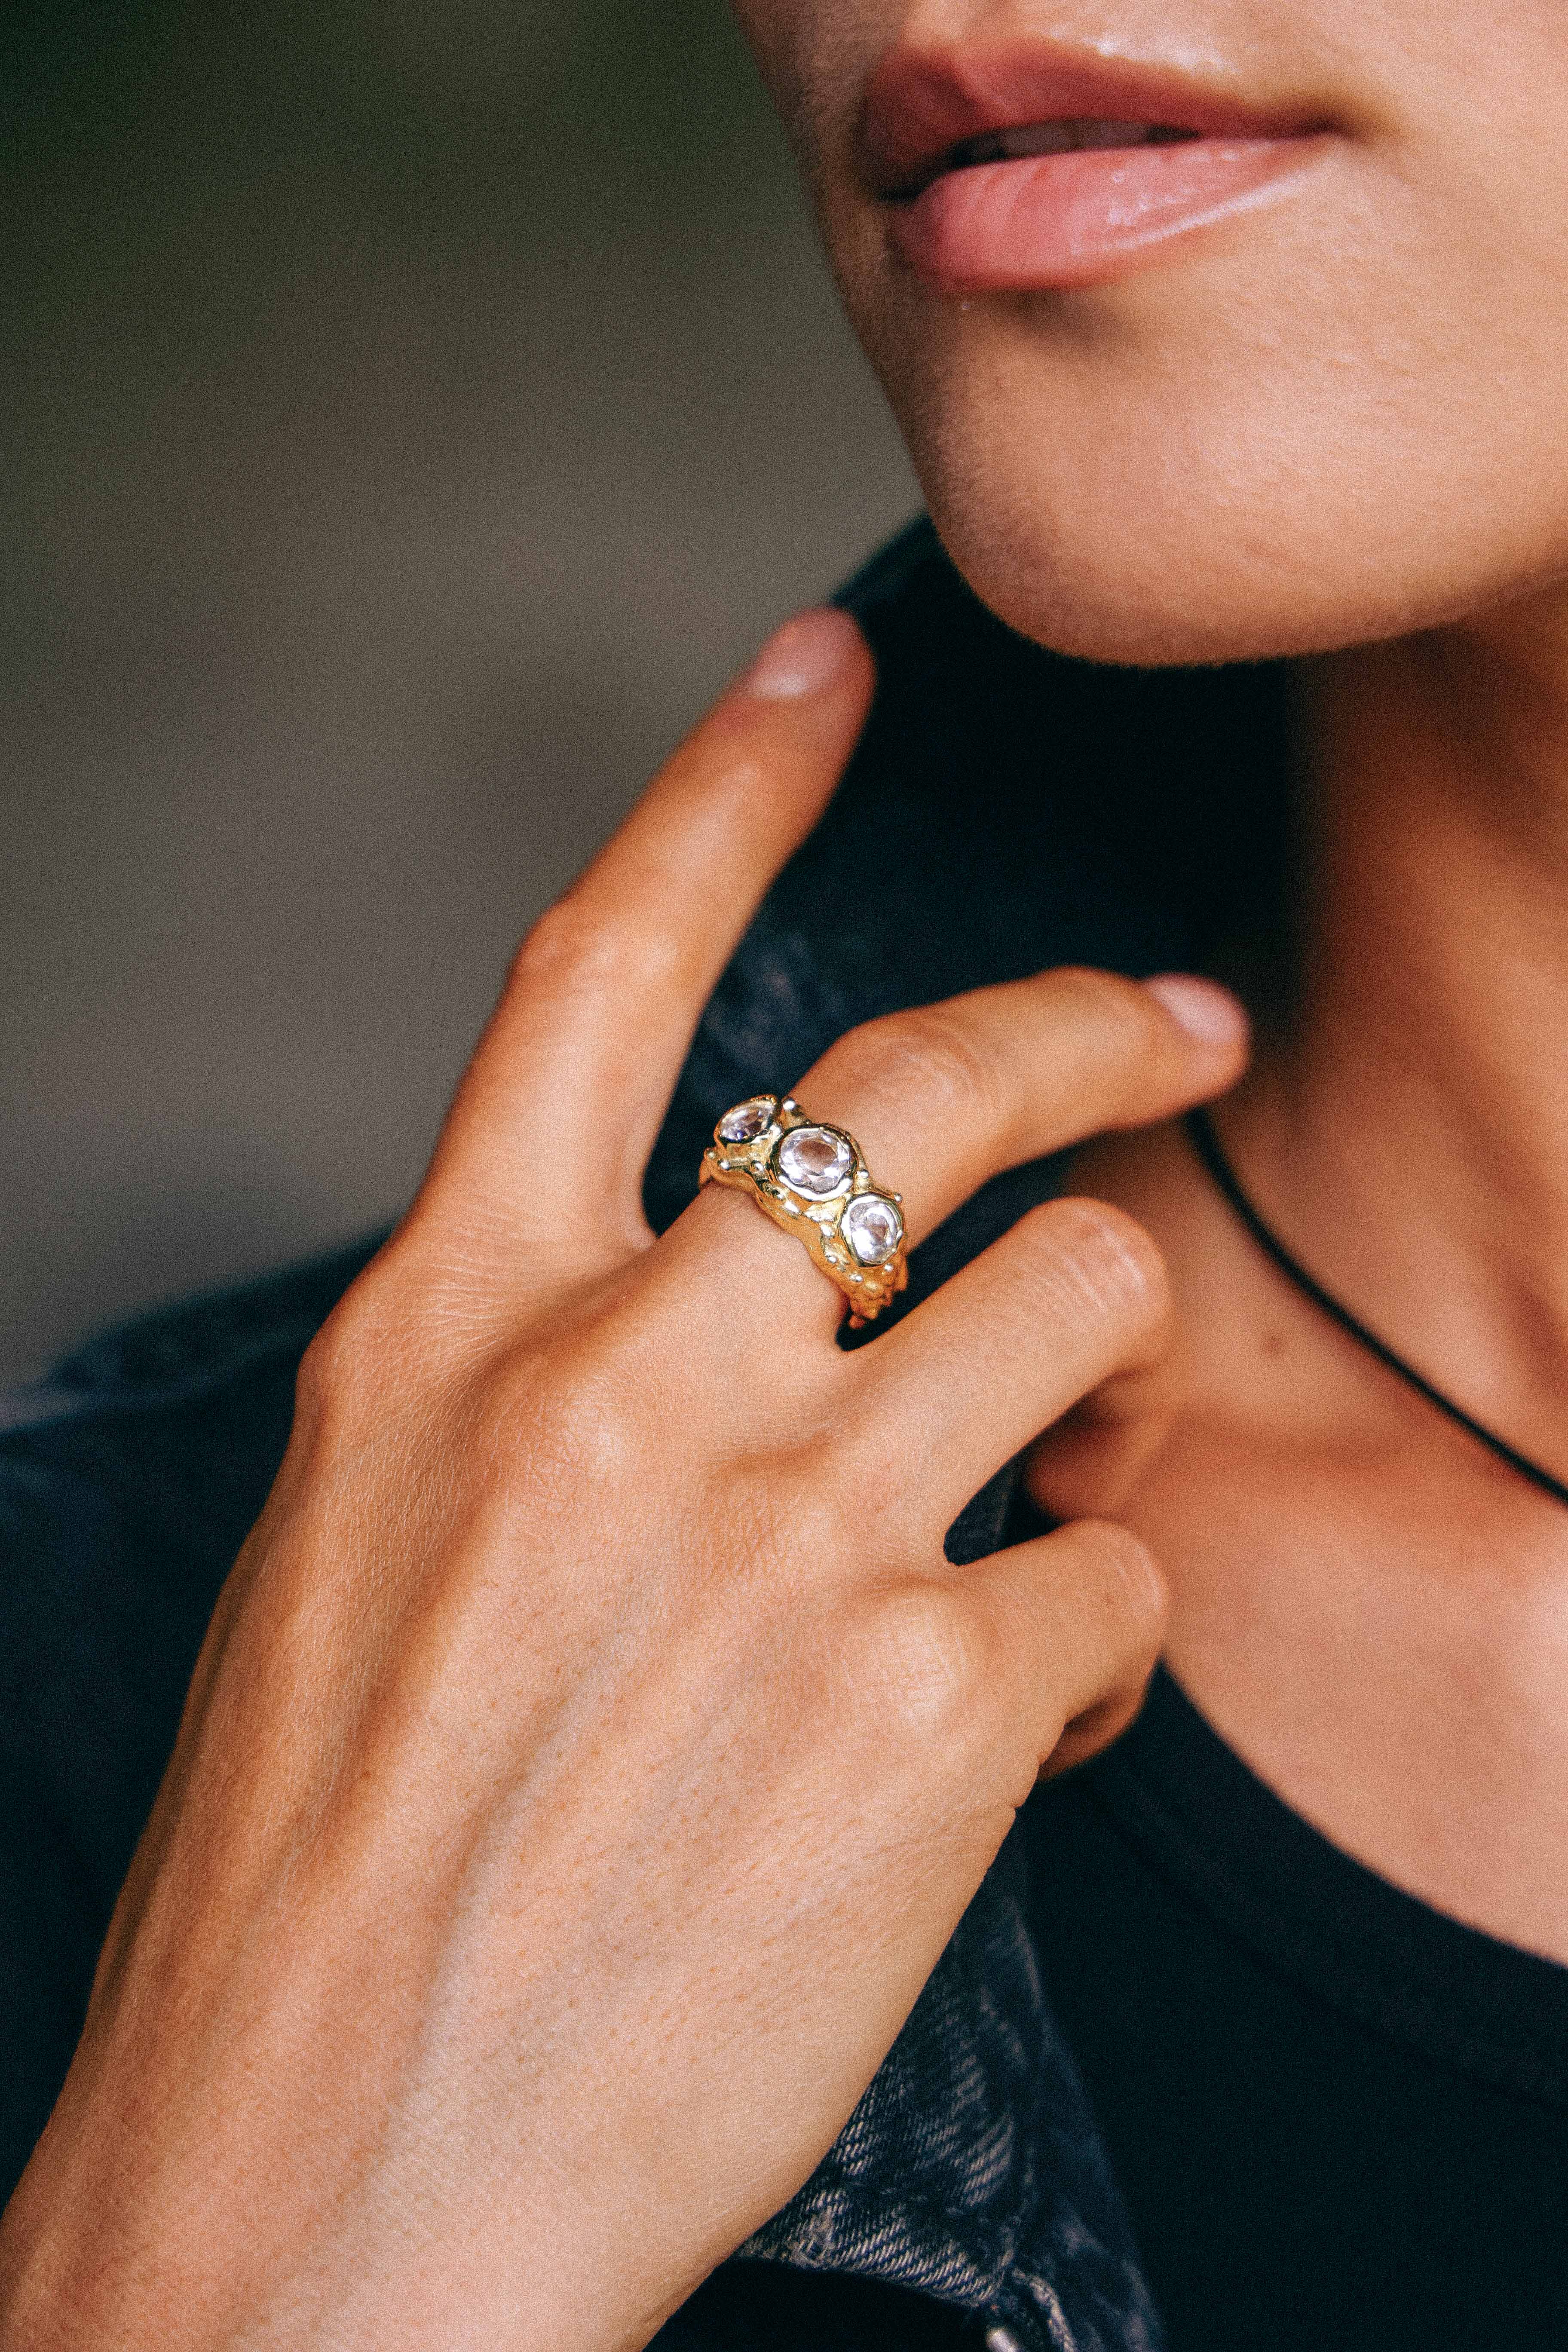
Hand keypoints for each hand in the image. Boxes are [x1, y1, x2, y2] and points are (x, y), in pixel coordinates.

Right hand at [0, 608, 1246, 2350]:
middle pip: (924, 1087)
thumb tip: (748, 1303)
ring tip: (1054, 1483)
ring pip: (1080, 1311)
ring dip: (1104, 1378)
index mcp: (445, 1328)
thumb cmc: (321, 1881)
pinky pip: (1117, 1592)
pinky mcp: (926, 1710)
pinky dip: (1095, 1650)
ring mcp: (784, 1533)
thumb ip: (549, 1391)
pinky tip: (1011, 1733)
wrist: (313, 2197)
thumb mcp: (372, 1548)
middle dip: (1086, 1020)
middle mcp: (620, 1384)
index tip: (827, 663)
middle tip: (1175, 1021)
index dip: (732, 777)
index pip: (604, 960)